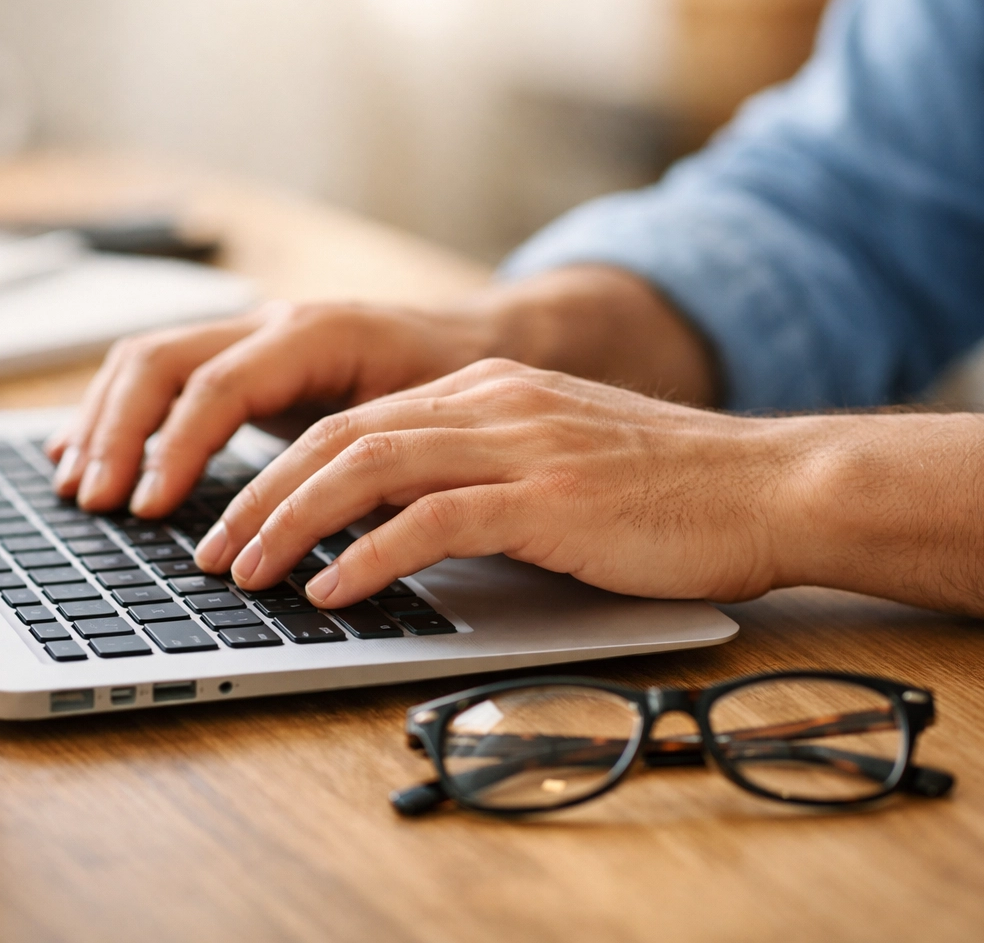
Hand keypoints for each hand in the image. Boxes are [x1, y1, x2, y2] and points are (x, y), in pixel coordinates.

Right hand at [44, 301, 495, 513]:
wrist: (475, 341)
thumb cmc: (457, 387)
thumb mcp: (425, 425)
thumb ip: (367, 465)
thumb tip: (309, 530)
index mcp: (315, 334)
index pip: (219, 384)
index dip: (175, 446)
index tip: (148, 506)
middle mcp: (270, 324)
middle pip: (162, 360)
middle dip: (118, 432)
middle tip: (95, 501)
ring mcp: (247, 335)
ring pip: (147, 359)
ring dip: (104, 422)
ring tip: (75, 484)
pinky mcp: (237, 358)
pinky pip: (158, 372)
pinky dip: (114, 412)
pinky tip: (82, 449)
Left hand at [194, 358, 798, 606]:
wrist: (769, 487)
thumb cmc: (668, 493)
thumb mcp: (555, 464)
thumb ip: (479, 479)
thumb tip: (398, 531)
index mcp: (486, 392)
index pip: (353, 421)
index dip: (281, 471)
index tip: (236, 519)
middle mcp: (490, 403)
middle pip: (339, 437)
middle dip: (262, 496)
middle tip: (214, 551)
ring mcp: (517, 444)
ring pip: (367, 467)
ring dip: (292, 524)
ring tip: (247, 573)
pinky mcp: (546, 496)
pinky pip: (430, 521)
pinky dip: (367, 555)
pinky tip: (331, 590)